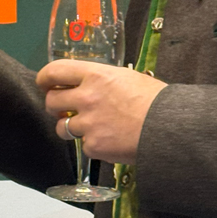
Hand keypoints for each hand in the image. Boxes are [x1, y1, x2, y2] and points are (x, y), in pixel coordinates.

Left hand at [36, 61, 165, 164]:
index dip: (45, 79)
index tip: (45, 84)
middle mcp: (86, 97)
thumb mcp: (128, 78)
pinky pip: (83, 146)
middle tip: (64, 109)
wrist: (171, 129)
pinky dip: (93, 145)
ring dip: (69, 128)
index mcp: (95, 75)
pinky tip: (108, 141)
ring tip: (87, 128)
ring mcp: (88, 123)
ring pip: (61, 127)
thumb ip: (103, 81)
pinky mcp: (94, 146)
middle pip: (51, 101)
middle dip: (54, 106)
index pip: (54, 71)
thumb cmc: (157, 101)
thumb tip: (92, 85)